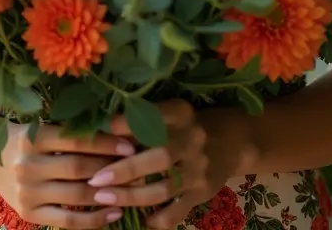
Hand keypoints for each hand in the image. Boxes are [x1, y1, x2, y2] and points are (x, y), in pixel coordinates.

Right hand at [0, 121, 136, 228]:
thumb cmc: (28, 139)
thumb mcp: (44, 128)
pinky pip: (67, 220)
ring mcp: (28, 191)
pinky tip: (113, 214)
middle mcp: (28, 164)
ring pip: (75, 195)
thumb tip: (118, 130)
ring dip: (107, 195)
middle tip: (139, 169)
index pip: (76, 140)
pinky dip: (93, 220)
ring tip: (132, 192)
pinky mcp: (30, 213)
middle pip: (78, 168)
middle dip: (111, 169)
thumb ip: (73, 131)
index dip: (105, 143)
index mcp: (34, 137)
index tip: (130, 145)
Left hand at [85, 101, 258, 229]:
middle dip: (125, 170)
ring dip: (132, 196)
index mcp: (182, 114)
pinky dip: (158, 219)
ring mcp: (199, 169)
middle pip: (159, 157)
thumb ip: (146, 119)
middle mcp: (193, 140)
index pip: (154, 117)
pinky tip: (140, 221)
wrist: (235, 141)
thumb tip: (104, 129)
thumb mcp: (174, 112)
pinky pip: (178, 211)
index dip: (128, 124)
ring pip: (164, 188)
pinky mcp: (203, 192)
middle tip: (96, 180)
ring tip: (103, 199)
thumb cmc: (191, 124)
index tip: (103, 131)